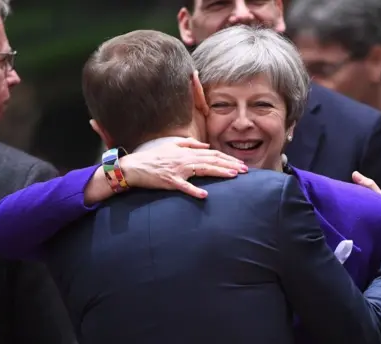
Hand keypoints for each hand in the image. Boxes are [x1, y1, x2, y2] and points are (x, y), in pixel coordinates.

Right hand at [120, 138, 247, 197]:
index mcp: (187, 152)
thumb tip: (205, 145)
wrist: (135, 167)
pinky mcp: (170, 181)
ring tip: (233, 176)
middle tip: (245, 170)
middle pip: (212, 161)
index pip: (212, 154)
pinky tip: (204, 196)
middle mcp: (185, 159)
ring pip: (203, 170)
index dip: (227, 158)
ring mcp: (178, 170)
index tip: (240, 163)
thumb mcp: (171, 145)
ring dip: (219, 172)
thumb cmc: (153, 157)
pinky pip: (184, 186)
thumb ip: (189, 143)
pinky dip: (194, 191)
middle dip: (229, 165)